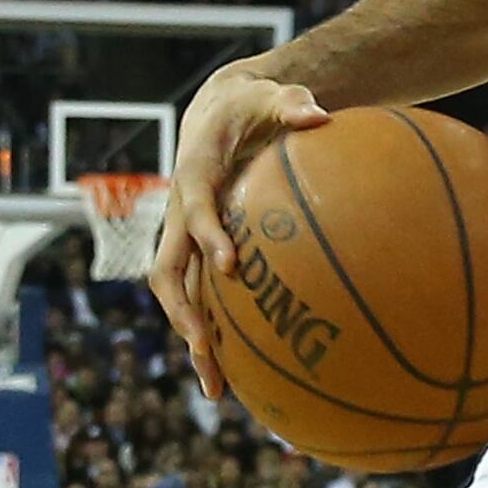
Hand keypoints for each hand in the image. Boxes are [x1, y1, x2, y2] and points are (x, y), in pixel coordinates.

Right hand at [151, 66, 332, 396]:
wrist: (218, 110)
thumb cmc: (249, 104)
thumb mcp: (268, 96)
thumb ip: (291, 104)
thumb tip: (319, 116)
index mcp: (195, 176)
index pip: (195, 210)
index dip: (209, 237)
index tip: (231, 266)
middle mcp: (180, 214)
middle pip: (168, 270)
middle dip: (183, 311)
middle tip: (204, 347)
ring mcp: (186, 238)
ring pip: (179, 296)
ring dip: (193, 341)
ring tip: (217, 390)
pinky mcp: (200, 253)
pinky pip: (203, 297)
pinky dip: (217, 334)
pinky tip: (246, 375)